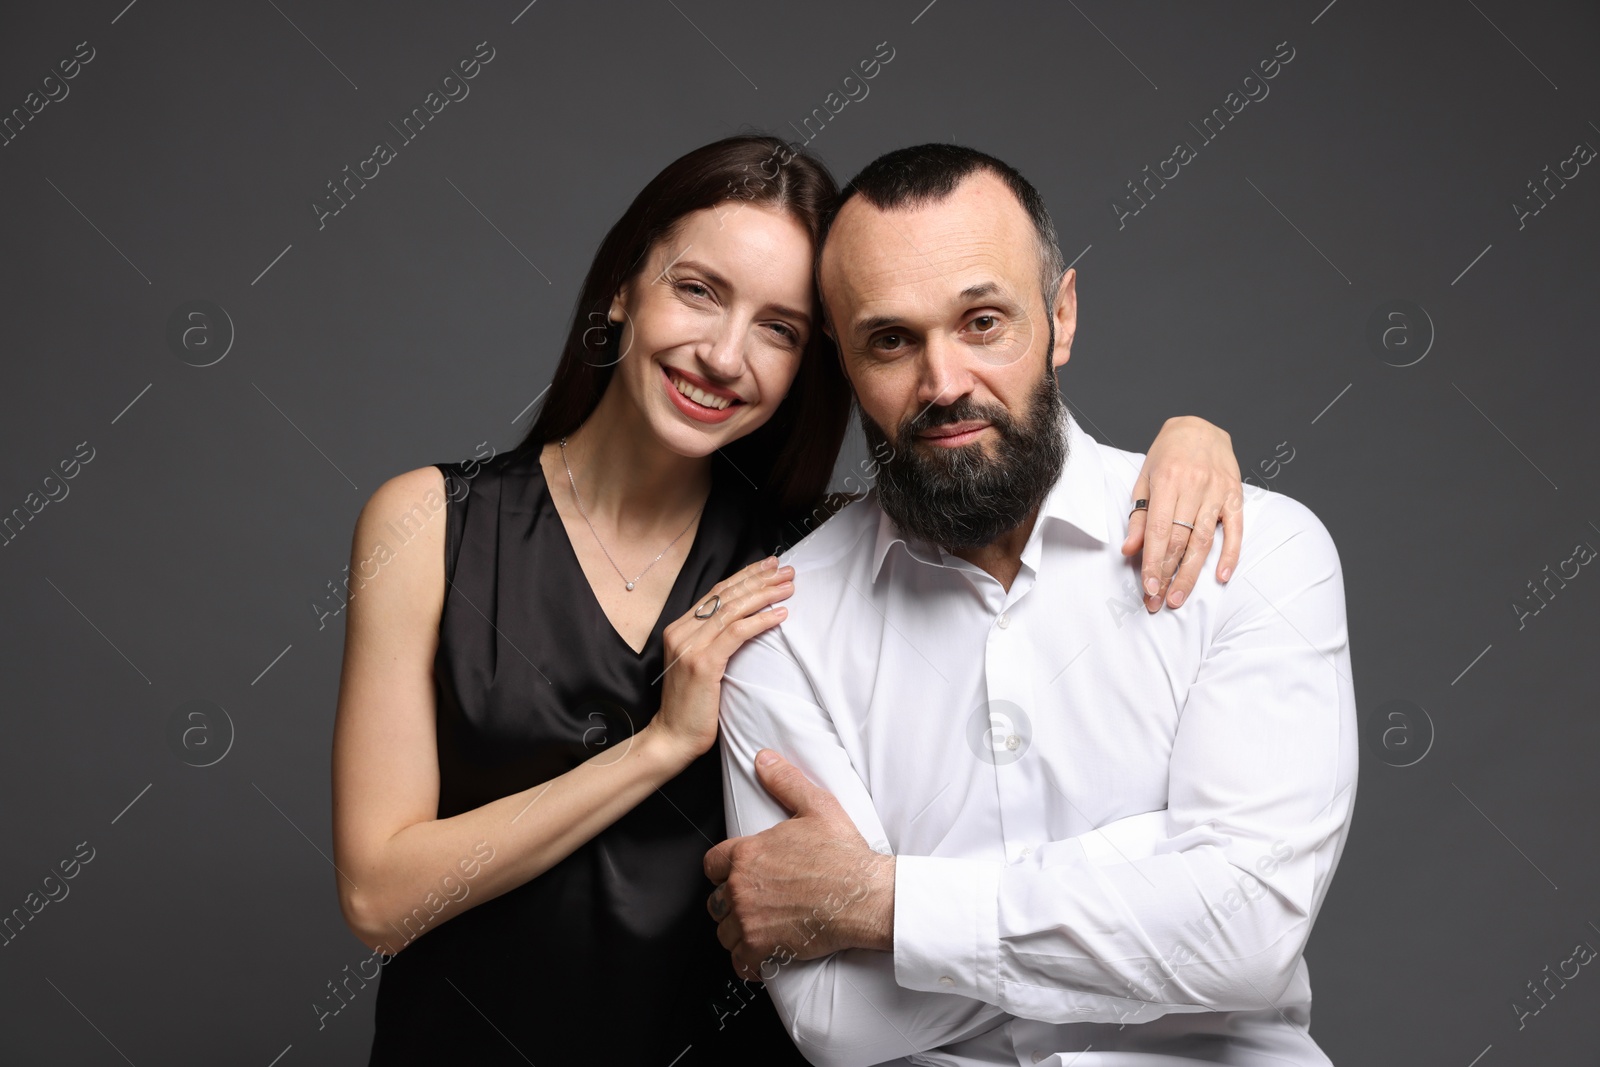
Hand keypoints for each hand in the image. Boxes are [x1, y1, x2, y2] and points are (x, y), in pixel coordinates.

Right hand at [652, 558, 793, 765]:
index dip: (745, 576)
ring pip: (733, 609)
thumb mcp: (700, 664)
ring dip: (764, 595)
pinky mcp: (702, 663)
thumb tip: (744, 620)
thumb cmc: (691, 705)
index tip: (768, 566)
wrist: (673, 737)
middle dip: (759, 579)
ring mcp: (690, 646)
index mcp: (680, 628)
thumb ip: (713, 640)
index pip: (717, 592)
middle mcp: (682, 631)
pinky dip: (760, 621)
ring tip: (788, 587)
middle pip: (726, 595)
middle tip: (786, 570)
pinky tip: (780, 614)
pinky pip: (736, 633)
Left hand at [703, 750, 893, 980]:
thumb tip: (764, 760)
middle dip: (731, 902)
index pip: (712, 864)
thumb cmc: (844, 855)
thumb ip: (785, 782)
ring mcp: (750, 919)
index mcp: (747, 853)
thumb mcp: (816, 806)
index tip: (738, 876)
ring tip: (761, 928)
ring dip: (739, 932)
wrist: (866, 896)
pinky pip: (739, 963)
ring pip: (725, 932)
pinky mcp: (762, 947)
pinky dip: (749, 962)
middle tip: (756, 903)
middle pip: (716, 901)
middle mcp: (741, 886)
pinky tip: (763, 954)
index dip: (724, 870)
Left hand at [1122, 416, 1243, 611]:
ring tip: (1180, 596)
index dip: (1153, 563)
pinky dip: (1230, 554)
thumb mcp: (1146, 479)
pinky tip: (1222, 576)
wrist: (1200, 427)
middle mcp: (1194, 487)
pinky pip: (1235, 529)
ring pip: (1204, 540)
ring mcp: (1218, 492)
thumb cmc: (1168, 455)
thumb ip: (1140, 516)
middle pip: (1180, 540)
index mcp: (1168, 481)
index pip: (1159, 532)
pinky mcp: (1235, 495)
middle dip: (1169, 575)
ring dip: (1192, 573)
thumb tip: (1130, 550)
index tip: (1148, 589)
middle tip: (1160, 602)